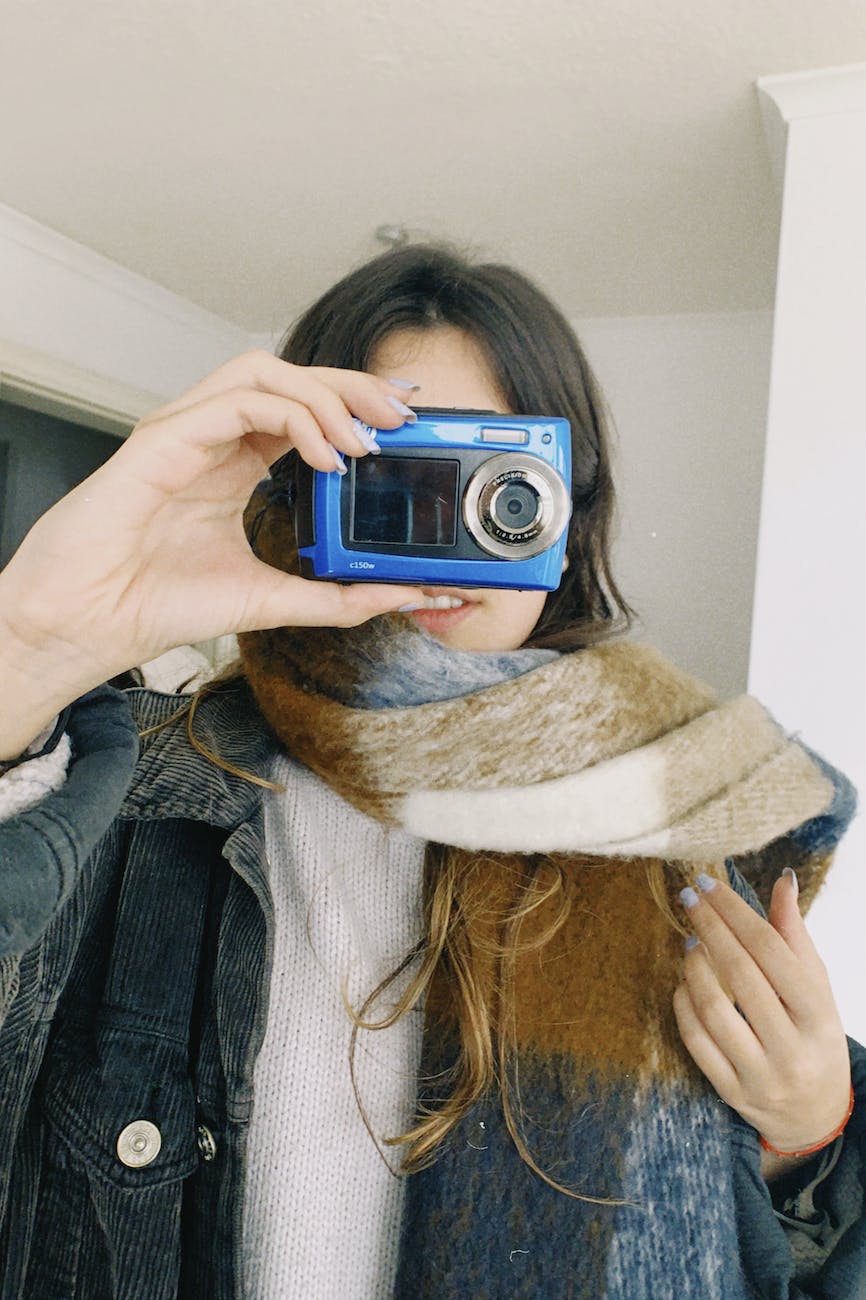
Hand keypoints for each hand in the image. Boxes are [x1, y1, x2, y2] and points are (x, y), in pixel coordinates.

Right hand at [0, 351, 418, 690]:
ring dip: (325, 396)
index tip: (402, 424)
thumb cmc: (154, 604)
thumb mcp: (270, 600)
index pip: (301, 409)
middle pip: (290, 378)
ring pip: (264, 372)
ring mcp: (185, 431)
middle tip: (399, 418)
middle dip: (352, 388)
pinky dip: (292, 418)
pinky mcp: (164, 437)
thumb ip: (336, 597)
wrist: (90, 625)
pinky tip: (324, 458)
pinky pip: (238, 402)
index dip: (353, 405)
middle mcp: (211, 437)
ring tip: (363, 440)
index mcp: (232, 463)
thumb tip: (401, 595)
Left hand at [672, 870, 850, 1154]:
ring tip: (689, 942)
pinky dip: (684, 1006)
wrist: (816, 1115)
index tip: (707, 884)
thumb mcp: (817, 988)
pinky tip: (682, 982)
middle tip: (689, 897)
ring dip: (694, 967)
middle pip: (740, 975)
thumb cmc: (814, 1037)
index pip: (771, 951)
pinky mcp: (732, 1093)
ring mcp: (760, 1075)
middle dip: (710, 928)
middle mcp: (792, 1048)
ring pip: (714, 1011)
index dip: (735, 912)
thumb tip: (783, 879)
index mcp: (819, 1015)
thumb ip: (795, 935)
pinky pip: (697, 1043)